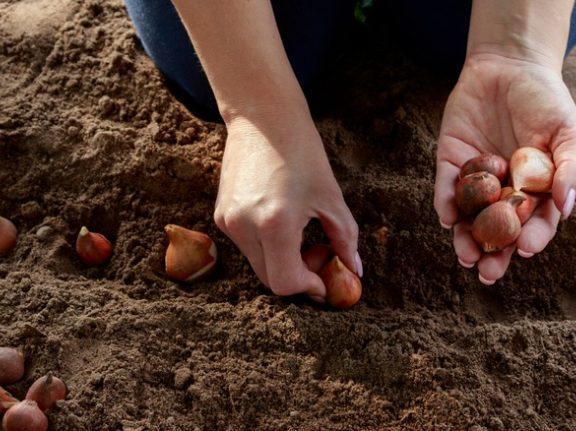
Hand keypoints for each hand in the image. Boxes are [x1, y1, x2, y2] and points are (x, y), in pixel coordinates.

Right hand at [213, 111, 360, 298]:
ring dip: (283, 261)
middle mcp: (244, 227)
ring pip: (259, 264)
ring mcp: (227, 222)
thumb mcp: (331, 197)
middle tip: (319, 254)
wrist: (263, 117)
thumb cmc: (302, 152)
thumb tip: (354, 271)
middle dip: (298, 276)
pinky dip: (268, 246)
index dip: (309, 287)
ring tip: (302, 233)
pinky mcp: (221, 216)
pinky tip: (281, 220)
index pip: (285, 283)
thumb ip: (344, 239)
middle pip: (270, 280)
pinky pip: (247, 246)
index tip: (326, 279)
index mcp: (274, 224)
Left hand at [433, 54, 575, 284]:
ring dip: (466, 239)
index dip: (532, 238)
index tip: (527, 249)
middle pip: (499, 231)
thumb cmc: (546, 101)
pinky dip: (445, 203)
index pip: (536, 223)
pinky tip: (446, 218)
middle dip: (495, 254)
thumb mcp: (568, 131)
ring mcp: (477, 181)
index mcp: (537, 191)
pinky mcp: (450, 164)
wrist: (509, 66)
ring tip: (466, 256)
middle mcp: (505, 192)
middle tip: (488, 273)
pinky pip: (447, 189)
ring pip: (469, 219)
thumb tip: (567, 207)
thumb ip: (571, 167)